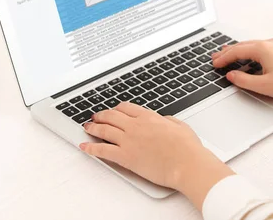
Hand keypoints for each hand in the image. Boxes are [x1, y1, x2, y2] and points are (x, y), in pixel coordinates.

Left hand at [80, 103, 233, 208]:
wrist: (186, 163)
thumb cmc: (187, 148)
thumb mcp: (180, 126)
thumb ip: (168, 120)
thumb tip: (164, 119)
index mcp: (149, 117)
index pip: (126, 108)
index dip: (116, 109)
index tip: (113, 111)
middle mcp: (136, 126)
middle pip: (111, 116)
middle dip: (101, 115)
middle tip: (95, 117)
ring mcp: (129, 140)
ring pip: (104, 130)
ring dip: (93, 128)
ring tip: (87, 128)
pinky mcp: (125, 157)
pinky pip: (102, 150)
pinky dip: (91, 148)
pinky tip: (84, 147)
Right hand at [212, 38, 272, 99]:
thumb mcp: (264, 86)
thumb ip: (244, 80)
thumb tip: (231, 76)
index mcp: (262, 49)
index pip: (237, 51)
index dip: (223, 58)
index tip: (214, 63)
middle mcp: (269, 43)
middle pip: (242, 46)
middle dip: (228, 52)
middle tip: (215, 57)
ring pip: (251, 45)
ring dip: (238, 50)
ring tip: (227, 54)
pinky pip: (260, 47)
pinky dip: (248, 51)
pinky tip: (247, 57)